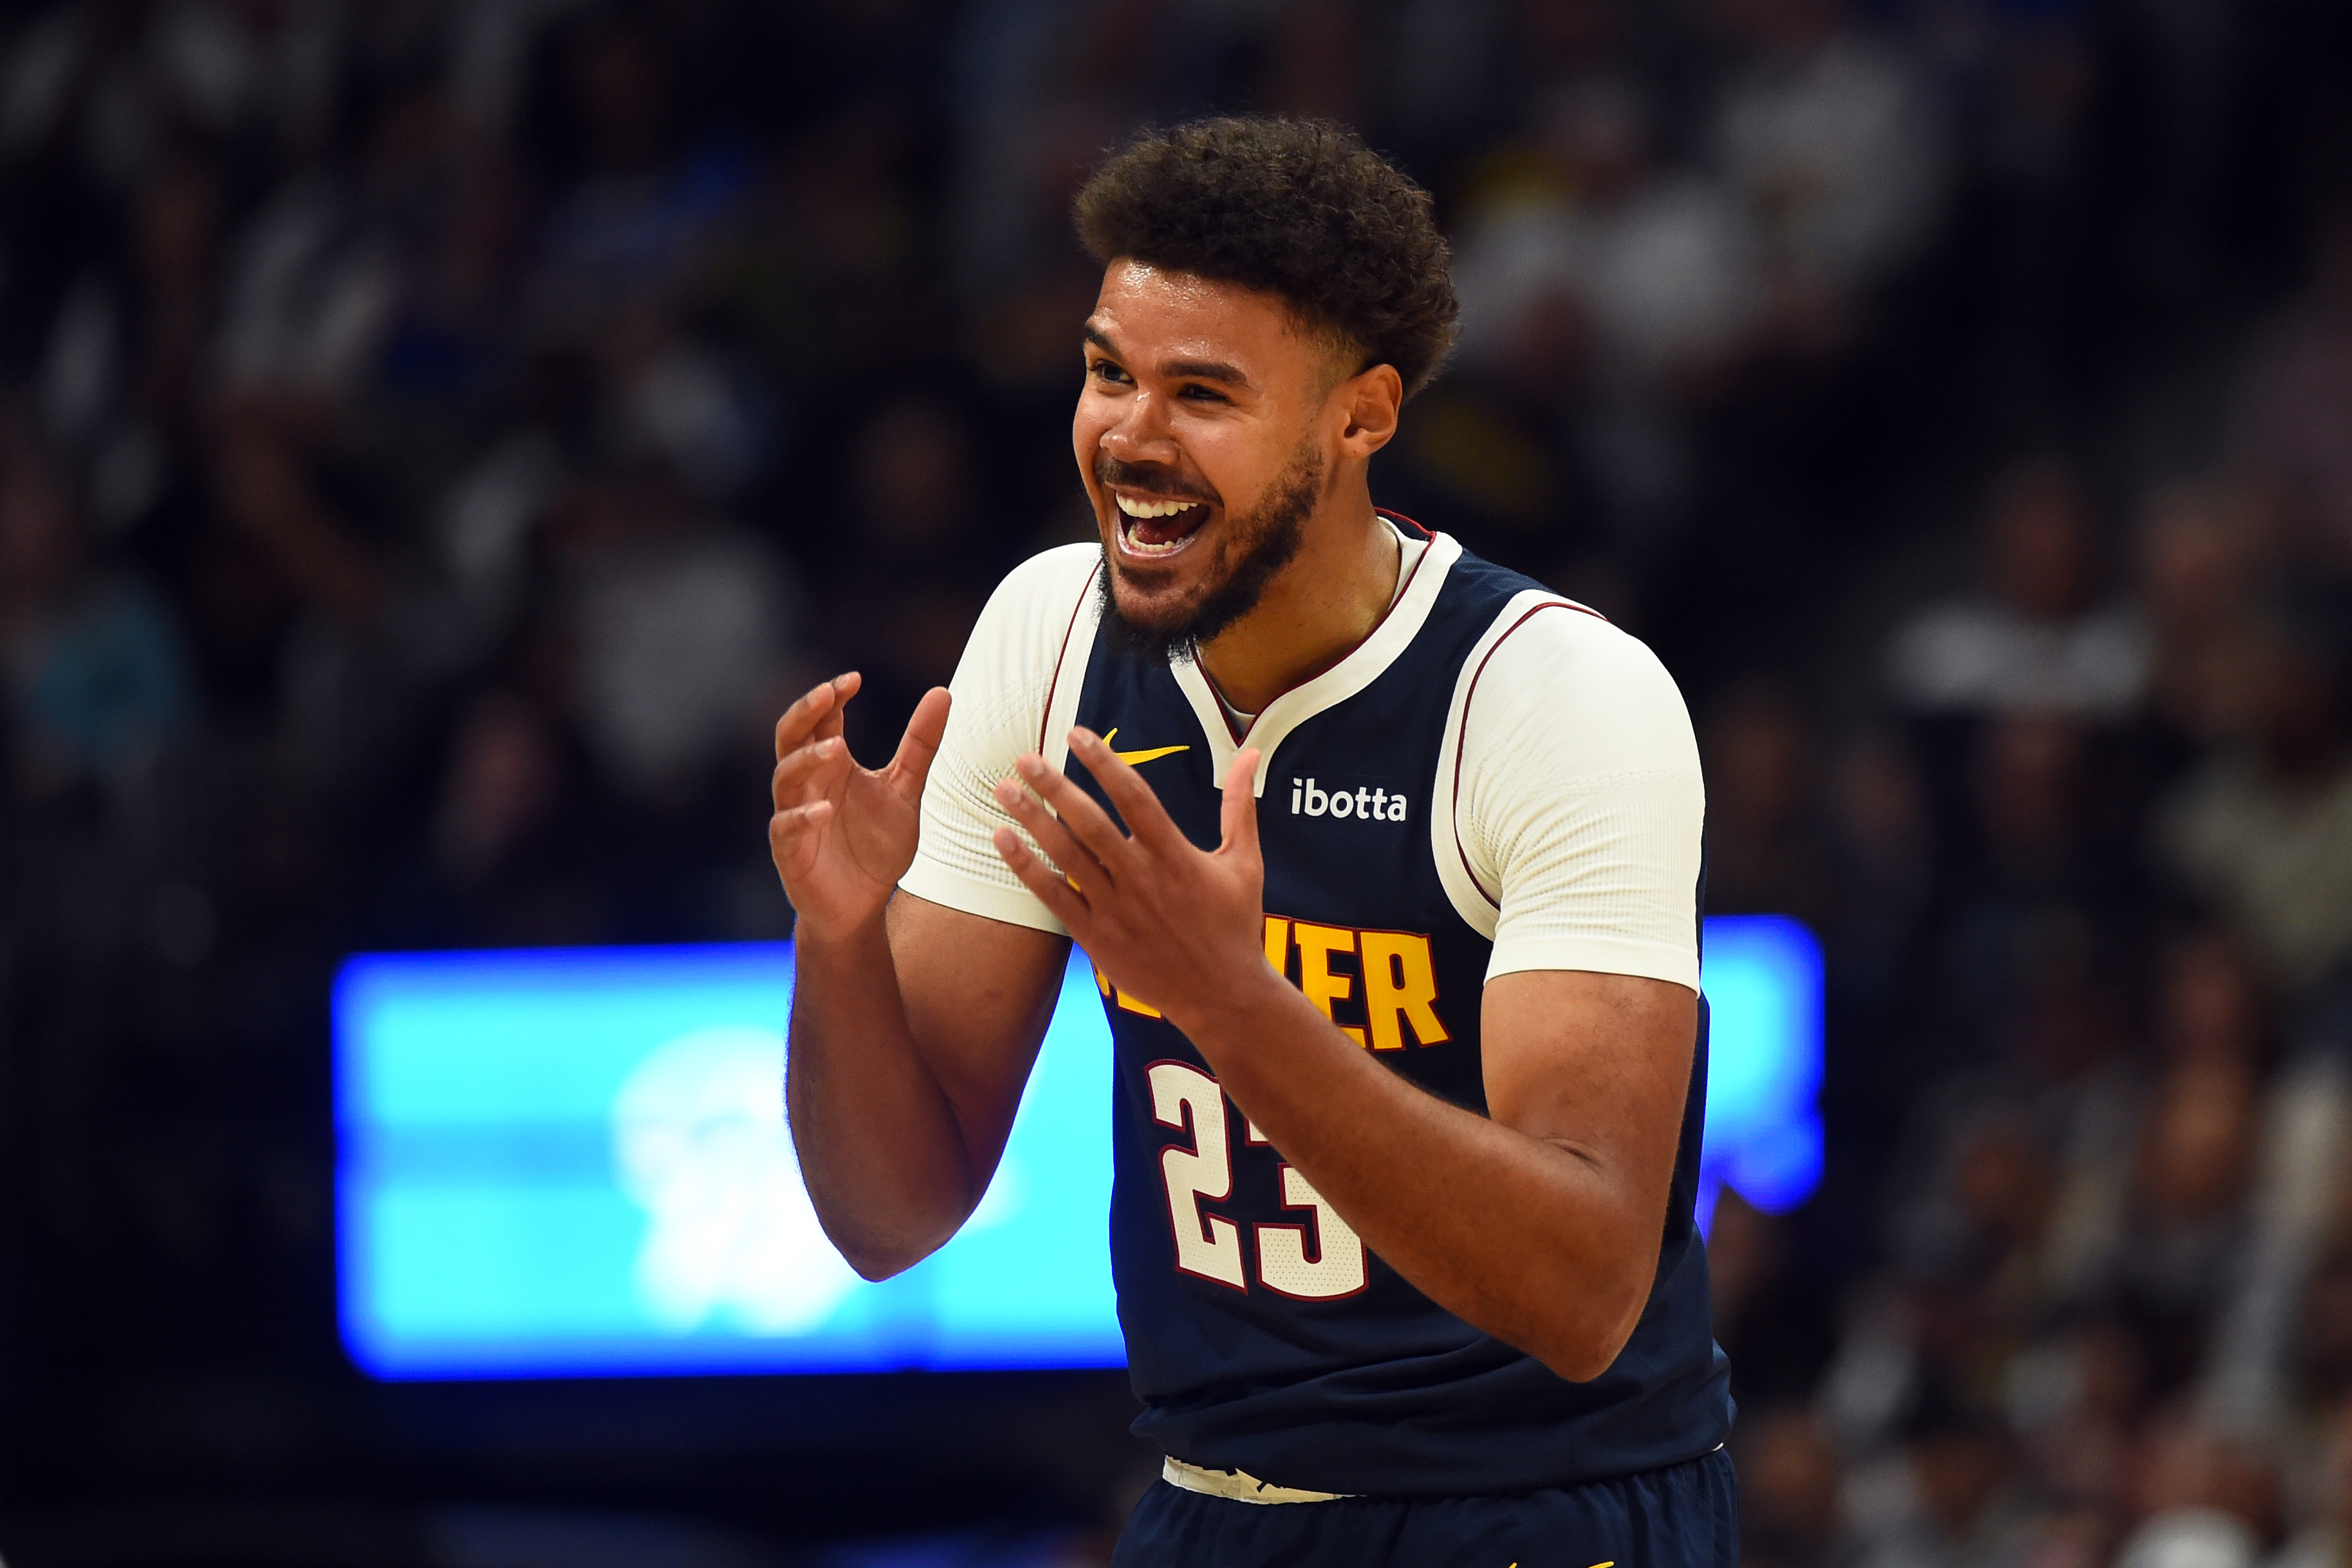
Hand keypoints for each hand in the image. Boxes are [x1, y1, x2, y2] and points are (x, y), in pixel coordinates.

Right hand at [770, 674, 950, 940]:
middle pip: (790, 736)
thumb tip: (943, 691)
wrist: (861, 909)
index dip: (831, 696)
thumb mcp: (904, 791)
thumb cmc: (875, 847)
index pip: (822, 718)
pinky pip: (785, 828)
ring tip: (836, 748)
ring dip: (807, 759)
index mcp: (831, 765)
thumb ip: (919, 746)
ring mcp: (793, 816)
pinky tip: (823, 810)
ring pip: (785, 777)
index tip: (855, 679)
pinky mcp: (790, 852)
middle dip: (805, 712)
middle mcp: (807, 784)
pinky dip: (801, 817)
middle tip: (828, 693)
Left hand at [990, 728, 1268, 1025]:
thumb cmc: (1235, 926)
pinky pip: (1055, 898)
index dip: (1104, 763)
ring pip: (1066, 857)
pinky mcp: (1098, 938)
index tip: (1077, 734)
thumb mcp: (1246, 862)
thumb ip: (1240, 806)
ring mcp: (1117, 910)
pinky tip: (1002, 839)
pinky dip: (1027, 868)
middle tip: (1024, 757)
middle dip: (1055, 787)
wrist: (1222, 997)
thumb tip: (1252, 752)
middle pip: (1090, 823)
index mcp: (1176, 856)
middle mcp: (1142, 879)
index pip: (1135, 797)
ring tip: (1004, 789)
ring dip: (1032, 820)